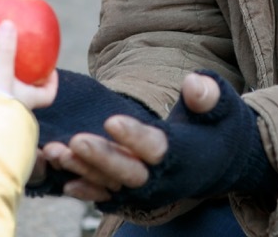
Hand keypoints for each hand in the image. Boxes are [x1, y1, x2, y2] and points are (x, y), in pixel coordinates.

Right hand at [0, 20, 58, 109]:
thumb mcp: (2, 73)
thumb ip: (5, 49)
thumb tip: (8, 23)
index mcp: (25, 102)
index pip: (46, 94)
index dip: (51, 81)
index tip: (51, 67)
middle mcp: (9, 105)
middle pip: (19, 87)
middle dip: (19, 72)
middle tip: (18, 52)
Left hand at [45, 72, 220, 201]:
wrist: (222, 162)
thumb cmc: (218, 125)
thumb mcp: (222, 106)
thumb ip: (208, 94)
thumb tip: (194, 83)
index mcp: (186, 154)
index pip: (158, 147)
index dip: (135, 136)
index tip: (111, 121)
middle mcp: (166, 178)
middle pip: (130, 173)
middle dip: (101, 158)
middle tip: (75, 140)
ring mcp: (149, 190)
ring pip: (112, 185)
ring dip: (83, 170)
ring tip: (54, 152)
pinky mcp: (136, 194)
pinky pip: (109, 196)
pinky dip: (87, 190)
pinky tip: (65, 181)